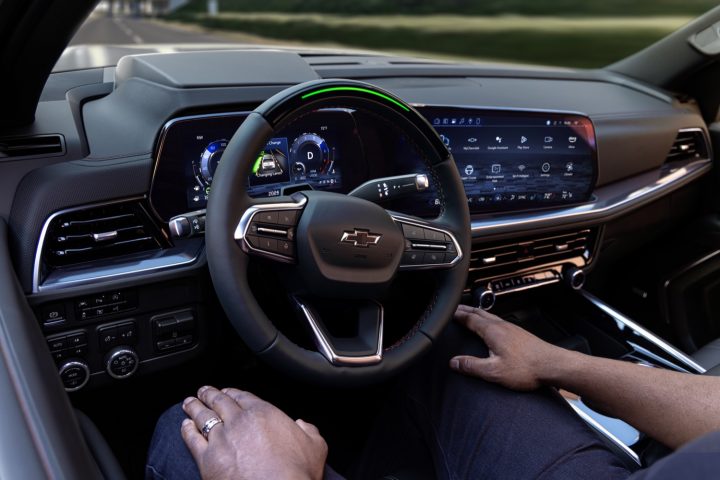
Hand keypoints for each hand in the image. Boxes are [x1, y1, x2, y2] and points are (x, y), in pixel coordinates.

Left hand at [181, 386, 327, 479]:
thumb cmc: (295, 472)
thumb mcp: (315, 446)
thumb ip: (308, 430)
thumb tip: (303, 425)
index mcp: (264, 413)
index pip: (244, 396)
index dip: (233, 392)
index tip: (228, 391)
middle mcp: (239, 422)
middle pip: (220, 402)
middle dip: (211, 394)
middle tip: (205, 390)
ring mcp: (221, 439)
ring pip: (203, 416)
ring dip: (195, 407)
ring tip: (190, 402)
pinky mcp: (207, 459)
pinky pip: (192, 439)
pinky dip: (187, 430)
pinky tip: (184, 426)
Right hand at [450, 305, 568, 389]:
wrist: (553, 366)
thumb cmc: (527, 368)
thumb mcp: (494, 371)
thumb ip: (472, 366)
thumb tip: (454, 362)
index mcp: (493, 331)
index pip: (470, 318)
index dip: (457, 315)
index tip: (447, 312)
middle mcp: (502, 326)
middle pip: (479, 313)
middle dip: (465, 310)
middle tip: (455, 309)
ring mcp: (512, 328)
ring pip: (490, 315)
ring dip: (477, 313)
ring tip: (470, 314)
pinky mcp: (520, 334)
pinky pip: (499, 321)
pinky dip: (488, 319)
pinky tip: (491, 327)